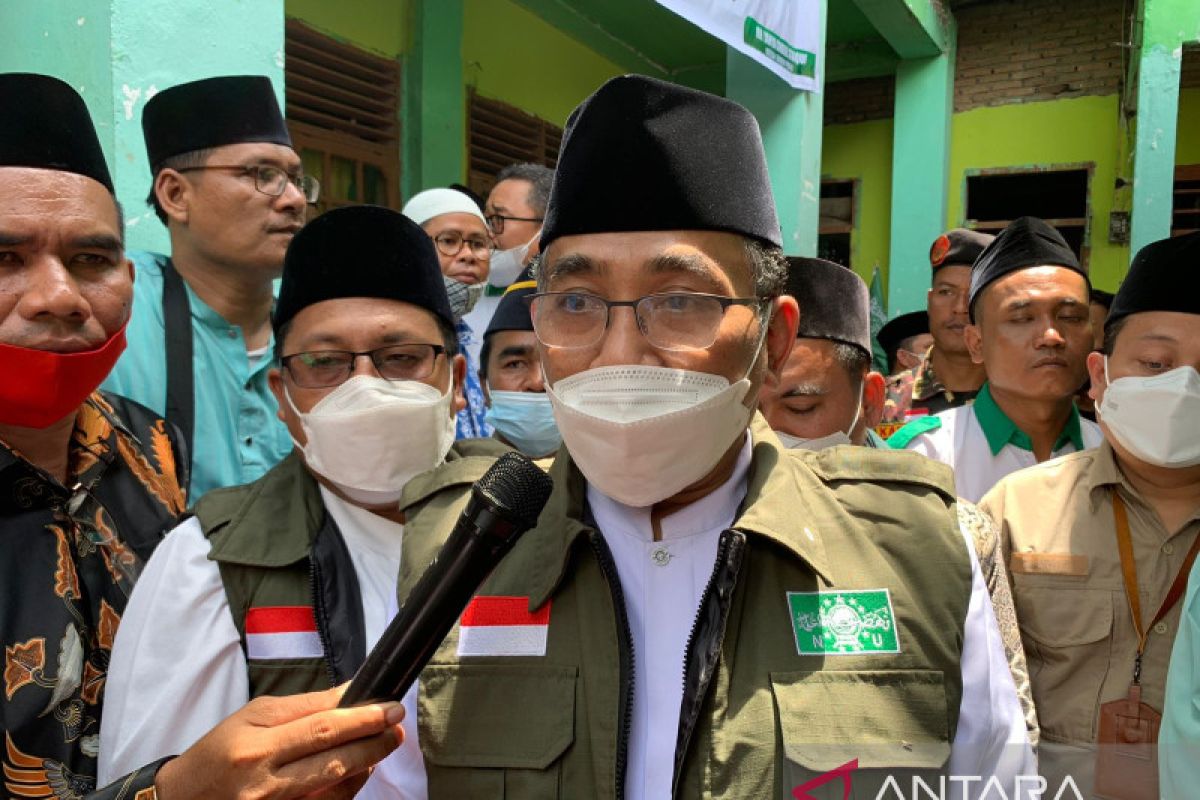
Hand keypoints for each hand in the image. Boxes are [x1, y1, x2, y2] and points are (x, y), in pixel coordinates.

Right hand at [154, 684, 403, 799]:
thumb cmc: (219, 752)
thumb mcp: (253, 717)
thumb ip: (304, 706)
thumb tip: (349, 693)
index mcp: (257, 747)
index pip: (321, 729)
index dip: (362, 718)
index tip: (391, 708)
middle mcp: (266, 783)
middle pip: (335, 761)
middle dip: (374, 742)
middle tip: (396, 728)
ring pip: (336, 789)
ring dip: (366, 765)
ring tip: (378, 746)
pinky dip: (347, 788)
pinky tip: (355, 772)